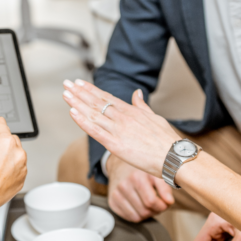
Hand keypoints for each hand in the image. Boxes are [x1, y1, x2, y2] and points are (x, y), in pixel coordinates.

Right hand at [0, 118, 26, 234]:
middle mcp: (17, 153)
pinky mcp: (22, 178)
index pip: (4, 128)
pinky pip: (19, 169)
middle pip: (13, 141)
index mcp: (5, 143)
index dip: (0, 124)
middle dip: (5, 143)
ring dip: (9, 158)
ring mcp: (22, 167)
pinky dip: (12, 170)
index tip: (1, 121)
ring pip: (17, 156)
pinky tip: (0, 176)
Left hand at [62, 79, 179, 179]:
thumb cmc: (166, 141)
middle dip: (79, 92)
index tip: (80, 83)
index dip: (91, 90)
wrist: (174, 156)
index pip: (106, 97)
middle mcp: (122, 118)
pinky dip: (82, 121)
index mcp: (131, 111)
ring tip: (66, 94)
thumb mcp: (154, 117)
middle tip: (67, 84)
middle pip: (96, 102)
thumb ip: (142, 105)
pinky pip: (95, 131)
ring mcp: (118, 130)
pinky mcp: (115, 144)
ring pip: (93, 114)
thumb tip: (137, 93)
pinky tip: (72, 112)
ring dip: (77, 103)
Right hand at [106, 156, 174, 221]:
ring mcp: (116, 194)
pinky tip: (139, 205)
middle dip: (155, 211)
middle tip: (157, 203)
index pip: (151, 201)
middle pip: (145, 211)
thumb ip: (165, 188)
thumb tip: (169, 201)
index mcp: (136, 177)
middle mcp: (124, 185)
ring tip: (148, 204)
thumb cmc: (142, 172)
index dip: (162, 206)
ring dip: (147, 214)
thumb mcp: (156, 175)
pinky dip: (137, 215)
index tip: (165, 203)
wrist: (121, 166)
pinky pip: (129, 218)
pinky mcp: (112, 202)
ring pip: (137, 217)